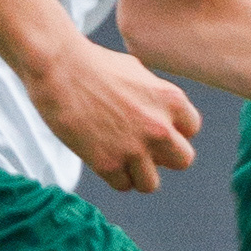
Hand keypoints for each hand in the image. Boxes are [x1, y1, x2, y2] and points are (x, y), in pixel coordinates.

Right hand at [23, 31, 199, 191]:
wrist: (59, 68)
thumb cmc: (94, 64)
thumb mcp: (139, 72)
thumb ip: (156, 98)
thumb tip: (162, 116)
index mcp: (172, 100)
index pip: (191, 130)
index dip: (172, 130)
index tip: (153, 126)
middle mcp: (160, 128)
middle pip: (183, 161)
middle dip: (163, 157)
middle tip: (142, 147)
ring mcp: (134, 149)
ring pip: (151, 183)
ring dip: (137, 173)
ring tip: (120, 158)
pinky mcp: (108, 164)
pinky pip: (122, 186)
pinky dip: (113, 177)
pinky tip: (101, 158)